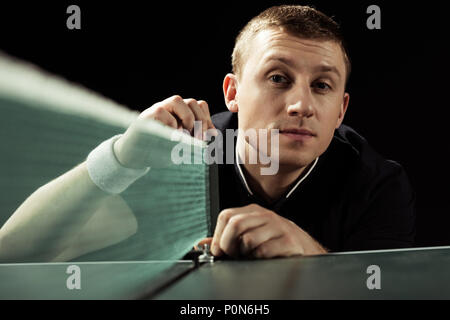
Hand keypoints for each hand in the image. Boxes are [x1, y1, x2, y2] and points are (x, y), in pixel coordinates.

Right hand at [113, 95, 216, 168]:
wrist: (134, 156)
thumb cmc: (159, 150)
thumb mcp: (181, 146)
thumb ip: (196, 138)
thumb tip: (214, 133)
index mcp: (180, 114)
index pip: (200, 106)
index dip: (208, 119)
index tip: (211, 136)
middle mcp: (170, 108)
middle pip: (191, 102)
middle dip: (201, 120)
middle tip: (201, 139)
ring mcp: (158, 110)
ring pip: (177, 100)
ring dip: (187, 117)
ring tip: (187, 134)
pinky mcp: (146, 116)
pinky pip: (162, 112)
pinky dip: (170, 124)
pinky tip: (171, 136)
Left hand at [200, 204, 327, 258]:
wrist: (306, 249)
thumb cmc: (276, 242)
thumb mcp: (251, 235)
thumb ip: (226, 238)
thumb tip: (201, 243)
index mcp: (253, 212)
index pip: (226, 215)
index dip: (218, 235)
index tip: (219, 250)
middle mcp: (265, 216)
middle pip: (234, 224)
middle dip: (228, 245)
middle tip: (233, 255)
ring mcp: (278, 227)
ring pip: (247, 239)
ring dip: (245, 254)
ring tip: (252, 256)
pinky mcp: (288, 241)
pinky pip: (263, 251)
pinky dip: (259, 259)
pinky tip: (265, 258)